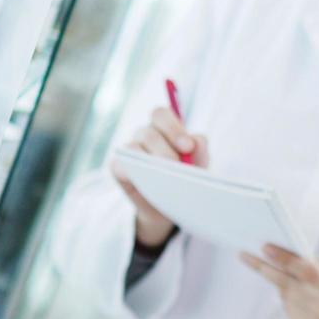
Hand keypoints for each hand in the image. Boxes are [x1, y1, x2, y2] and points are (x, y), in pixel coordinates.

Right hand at [110, 106, 208, 247]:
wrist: (171, 204)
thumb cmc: (186, 176)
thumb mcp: (198, 164)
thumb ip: (200, 150)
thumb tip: (196, 141)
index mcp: (164, 127)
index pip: (161, 114)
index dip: (173, 128)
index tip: (188, 147)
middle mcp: (145, 135)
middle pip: (148, 132)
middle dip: (164, 150)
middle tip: (177, 167)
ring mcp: (130, 150)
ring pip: (133, 148)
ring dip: (150, 162)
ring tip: (165, 178)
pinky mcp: (119, 168)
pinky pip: (119, 165)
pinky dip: (132, 173)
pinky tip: (146, 182)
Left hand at [240, 245, 318, 318]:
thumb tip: (300, 257)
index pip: (306, 272)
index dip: (285, 258)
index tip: (265, 247)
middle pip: (286, 284)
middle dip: (264, 267)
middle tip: (244, 254)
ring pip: (286, 295)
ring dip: (283, 282)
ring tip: (289, 273)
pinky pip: (290, 307)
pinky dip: (292, 297)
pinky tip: (302, 294)